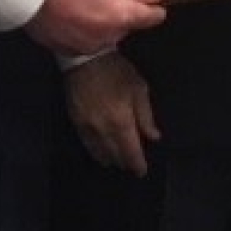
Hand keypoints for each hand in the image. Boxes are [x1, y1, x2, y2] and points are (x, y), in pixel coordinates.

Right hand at [26, 0, 164, 55]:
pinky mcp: (71, 50)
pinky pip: (88, 41)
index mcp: (121, 17)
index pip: (150, 18)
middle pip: (127, 25)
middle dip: (122, 12)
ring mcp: (89, 47)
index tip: (156, 6)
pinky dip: (85, 30)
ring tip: (86, 3)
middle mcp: (109, 37)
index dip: (154, 10)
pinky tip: (74, 15)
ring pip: (108, 34)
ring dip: (103, 22)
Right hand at [64, 53, 159, 175]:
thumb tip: (153, 137)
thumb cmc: (116, 71)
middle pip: (116, 155)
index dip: (137, 164)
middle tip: (131, 166)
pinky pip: (87, 145)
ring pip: (100, 153)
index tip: (141, 171)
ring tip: (118, 162)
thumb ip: (146, 115)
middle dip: (125, 162)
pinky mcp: (76, 123)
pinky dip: (96, 152)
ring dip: (111, 159)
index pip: (131, 151)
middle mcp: (104, 130)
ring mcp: (88, 128)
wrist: (85, 58)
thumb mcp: (138, 87)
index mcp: (122, 121)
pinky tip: (101, 154)